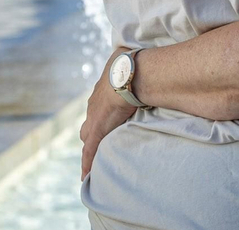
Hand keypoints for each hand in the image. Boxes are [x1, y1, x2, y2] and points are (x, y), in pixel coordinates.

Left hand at [80, 55, 137, 178]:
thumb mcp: (134, 64)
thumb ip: (139, 68)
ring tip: (95, 161)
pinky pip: (89, 152)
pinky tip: (86, 176)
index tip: (107, 120)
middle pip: (88, 123)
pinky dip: (87, 164)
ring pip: (87, 138)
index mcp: (104, 89)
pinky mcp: (97, 131)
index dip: (102, 115)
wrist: (128, 75)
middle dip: (92, 132)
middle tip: (100, 141)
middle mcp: (95, 104)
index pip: (99, 106)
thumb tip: (152, 62)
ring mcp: (94, 118)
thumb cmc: (133, 65)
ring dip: (91, 148)